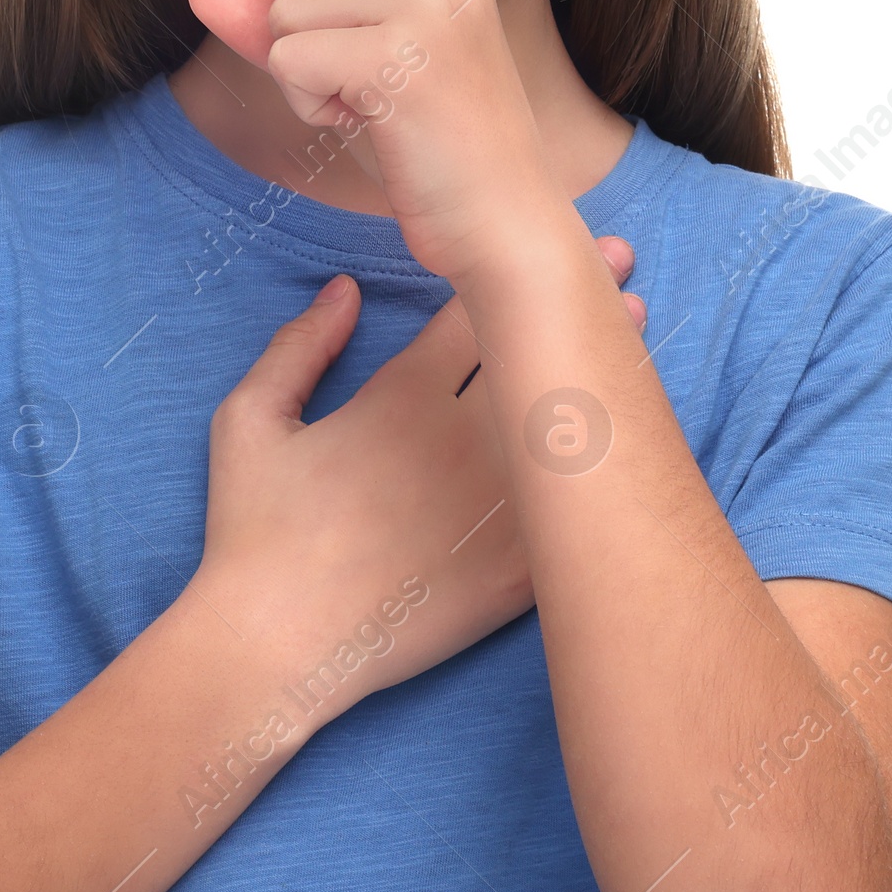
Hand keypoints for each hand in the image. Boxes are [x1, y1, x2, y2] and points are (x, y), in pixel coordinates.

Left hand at [189, 0, 558, 284]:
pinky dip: (313, 106)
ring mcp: (424, 3)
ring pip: (284, 13)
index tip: (380, 57)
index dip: (320, 4)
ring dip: (310, 78)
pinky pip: (286, 60)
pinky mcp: (396, 55)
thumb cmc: (429, 143)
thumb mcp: (349, 62)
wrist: (502, 221)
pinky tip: (374, 126)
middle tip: (378, 88)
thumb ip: (278, 16)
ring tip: (380, 109)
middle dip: (309, 36)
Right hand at [191, 243, 643, 725]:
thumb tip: (347, 289)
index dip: (516, 272)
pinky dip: (604, 468)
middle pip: (537, 353)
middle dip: (579, 304)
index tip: (550, 246)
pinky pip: (577, 511)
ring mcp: (498, 506)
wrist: (276, 646)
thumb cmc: (253, 532)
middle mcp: (464, 439)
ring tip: (642, 329)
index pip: (478, 315)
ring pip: (570, 421)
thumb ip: (299, 346)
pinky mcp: (518, 571)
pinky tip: (630, 439)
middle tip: (621, 262)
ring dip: (605, 372)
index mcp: (403, 397)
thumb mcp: (249, 421)